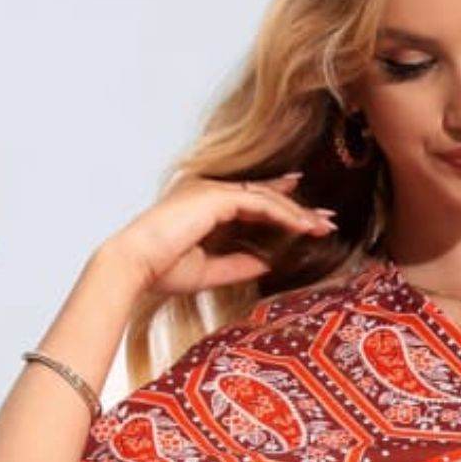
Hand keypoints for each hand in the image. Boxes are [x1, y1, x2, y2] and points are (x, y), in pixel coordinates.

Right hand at [98, 170, 337, 298]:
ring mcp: (211, 190)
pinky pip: (260, 202)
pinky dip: (284, 214)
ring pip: (266, 197)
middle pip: (264, 194)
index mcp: (204, 205)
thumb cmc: (161, 271)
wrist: (134, 268)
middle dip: (297, 207)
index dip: (281, 204)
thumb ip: (239, 263)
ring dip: (297, 211)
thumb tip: (269, 263)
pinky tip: (304, 227)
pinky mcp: (215, 196)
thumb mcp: (210, 270)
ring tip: (322, 226)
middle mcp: (208, 191)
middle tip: (326, 220)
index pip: (250, 199)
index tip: (307, 215)